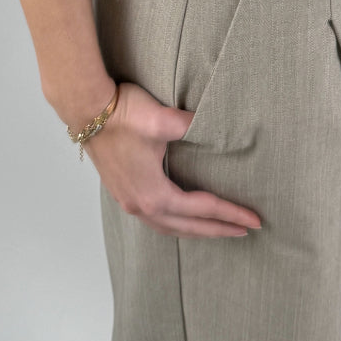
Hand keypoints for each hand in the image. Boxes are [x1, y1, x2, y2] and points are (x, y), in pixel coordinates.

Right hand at [83, 81, 262, 238]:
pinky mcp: (122, 192)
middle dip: (218, 229)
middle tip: (246, 230)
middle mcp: (141, 205)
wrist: (86, 110)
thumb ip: (192, 126)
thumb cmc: (123, 113)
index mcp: (153, 193)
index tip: (254, 219)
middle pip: (187, 227)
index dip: (230, 213)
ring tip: (218, 229)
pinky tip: (181, 216)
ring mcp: (128, 201)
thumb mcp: (162, 120)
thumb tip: (215, 126)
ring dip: (195, 230)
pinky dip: (175, 223)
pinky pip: (155, 219)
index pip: (202, 209)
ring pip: (169, 227)